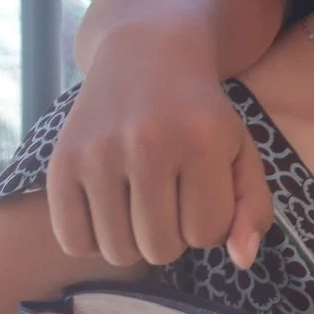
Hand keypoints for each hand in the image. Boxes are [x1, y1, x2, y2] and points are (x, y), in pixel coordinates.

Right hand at [47, 21, 272, 267]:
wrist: (146, 53)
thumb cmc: (202, 113)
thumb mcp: (241, 149)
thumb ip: (253, 206)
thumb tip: (242, 260)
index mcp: (203, 141)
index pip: (207, 232)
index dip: (209, 224)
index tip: (203, 198)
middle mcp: (148, 145)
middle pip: (161, 248)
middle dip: (173, 236)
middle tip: (171, 203)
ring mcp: (99, 154)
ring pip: (119, 251)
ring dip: (135, 242)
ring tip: (143, 207)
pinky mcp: (60, 164)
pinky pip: (73, 242)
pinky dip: (93, 240)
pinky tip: (109, 211)